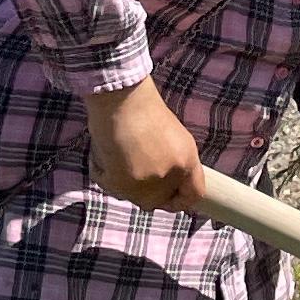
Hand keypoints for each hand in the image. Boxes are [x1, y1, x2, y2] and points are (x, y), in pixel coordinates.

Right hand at [87, 76, 204, 212]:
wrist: (121, 98)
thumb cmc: (144, 110)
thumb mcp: (172, 138)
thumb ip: (174, 162)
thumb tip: (167, 185)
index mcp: (187, 160)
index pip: (194, 194)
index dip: (180, 200)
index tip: (169, 198)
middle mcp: (170, 176)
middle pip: (158, 201)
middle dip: (146, 191)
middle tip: (133, 172)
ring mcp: (146, 182)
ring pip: (133, 196)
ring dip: (123, 182)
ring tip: (119, 154)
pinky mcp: (120, 184)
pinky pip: (111, 188)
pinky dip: (104, 174)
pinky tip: (105, 153)